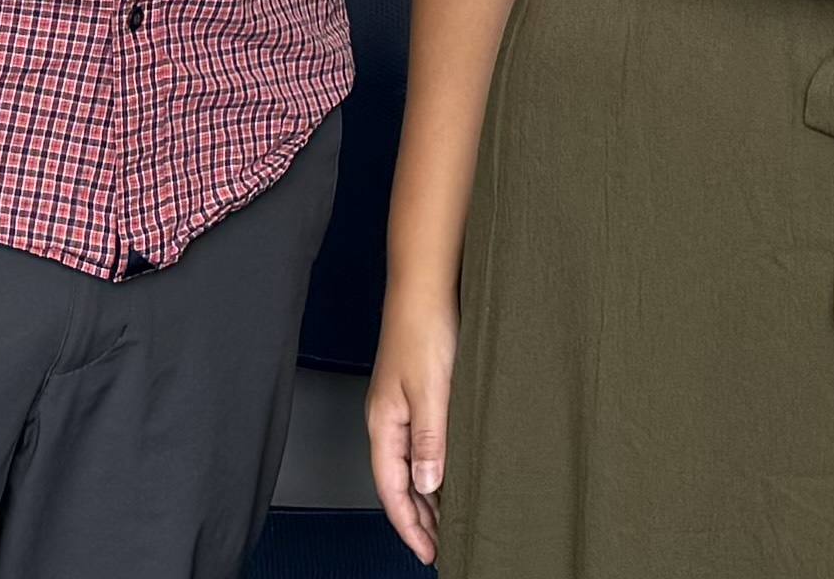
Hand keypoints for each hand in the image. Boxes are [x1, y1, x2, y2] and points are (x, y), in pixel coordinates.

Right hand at [367, 291, 458, 563]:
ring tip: (448, 520)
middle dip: (417, 516)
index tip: (427, 552)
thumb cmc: (423, 328)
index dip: (409, 524)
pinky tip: (450, 470)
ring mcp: (400, 404)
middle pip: (398, 481)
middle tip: (441, 545)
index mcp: (384, 423)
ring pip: (410, 462)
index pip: (391, 489)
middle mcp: (388, 418)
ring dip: (427, 493)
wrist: (424, 281)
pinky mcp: (416, 390)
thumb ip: (429, 440)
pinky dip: (433, 465)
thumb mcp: (431, 390)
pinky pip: (421, 442)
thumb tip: (427, 486)